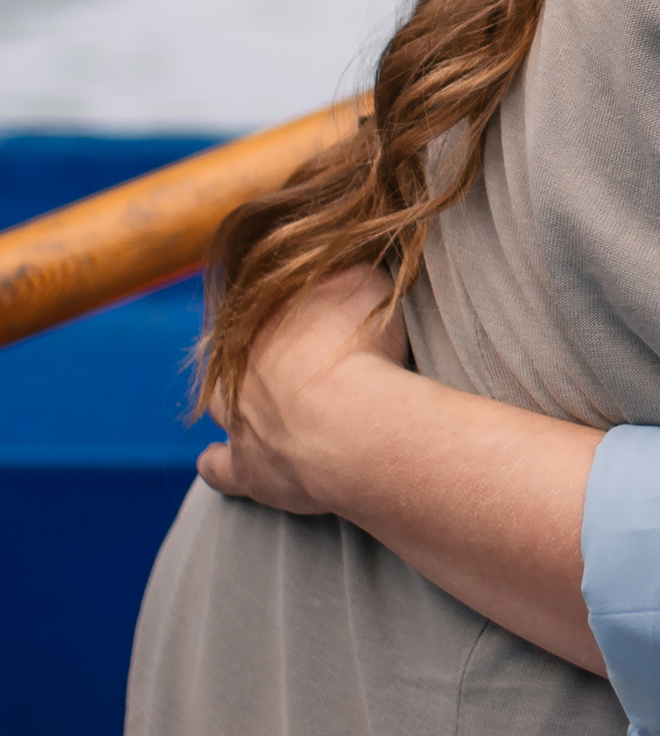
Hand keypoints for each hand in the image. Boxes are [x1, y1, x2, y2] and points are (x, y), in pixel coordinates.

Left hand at [198, 265, 409, 519]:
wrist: (352, 421)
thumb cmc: (362, 347)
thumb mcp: (366, 282)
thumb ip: (347, 272)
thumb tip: (343, 264)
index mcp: (266, 316)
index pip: (269, 304)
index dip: (295, 312)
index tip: (322, 319)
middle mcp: (241, 365)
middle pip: (238, 352)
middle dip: (260, 354)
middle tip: (296, 359)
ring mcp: (239, 419)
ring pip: (220, 404)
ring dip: (235, 402)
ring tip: (263, 403)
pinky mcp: (248, 471)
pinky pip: (219, 468)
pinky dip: (218, 464)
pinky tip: (217, 462)